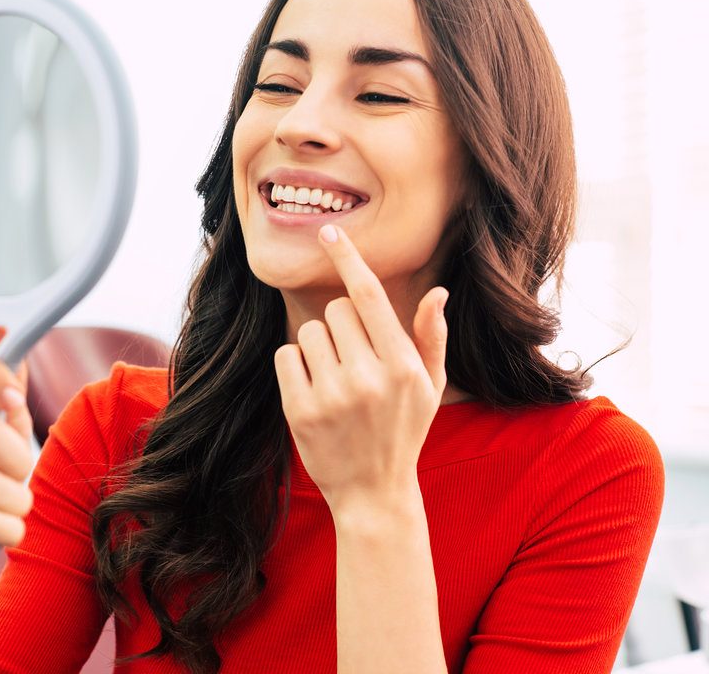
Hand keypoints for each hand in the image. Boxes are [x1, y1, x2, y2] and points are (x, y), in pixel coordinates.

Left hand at [273, 225, 448, 517]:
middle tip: (354, 360)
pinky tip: (315, 391)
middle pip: (336, 310)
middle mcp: (368, 377)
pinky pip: (287, 356)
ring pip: (309, 331)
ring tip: (335, 379)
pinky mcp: (300, 411)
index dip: (349, 259)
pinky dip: (296, 366)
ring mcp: (331, 395)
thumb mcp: (430, 386)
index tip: (329, 232)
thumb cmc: (404, 429)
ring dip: (319, 347)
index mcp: (402, 365)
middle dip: (343, 327)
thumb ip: (432, 337)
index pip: (370, 296)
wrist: (373, 492)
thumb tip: (438, 292)